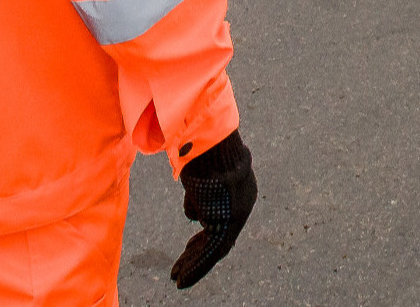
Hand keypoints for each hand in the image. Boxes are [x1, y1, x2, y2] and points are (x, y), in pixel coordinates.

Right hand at [172, 129, 256, 289]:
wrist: (210, 140)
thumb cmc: (202, 148)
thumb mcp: (201, 174)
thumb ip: (201, 193)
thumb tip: (194, 212)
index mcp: (240, 190)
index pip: (223, 221)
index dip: (203, 236)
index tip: (189, 247)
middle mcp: (243, 204)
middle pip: (220, 237)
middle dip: (196, 254)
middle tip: (179, 269)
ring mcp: (238, 213)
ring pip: (215, 248)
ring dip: (194, 264)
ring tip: (177, 278)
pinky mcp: (228, 221)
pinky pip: (211, 252)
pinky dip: (195, 268)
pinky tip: (181, 278)